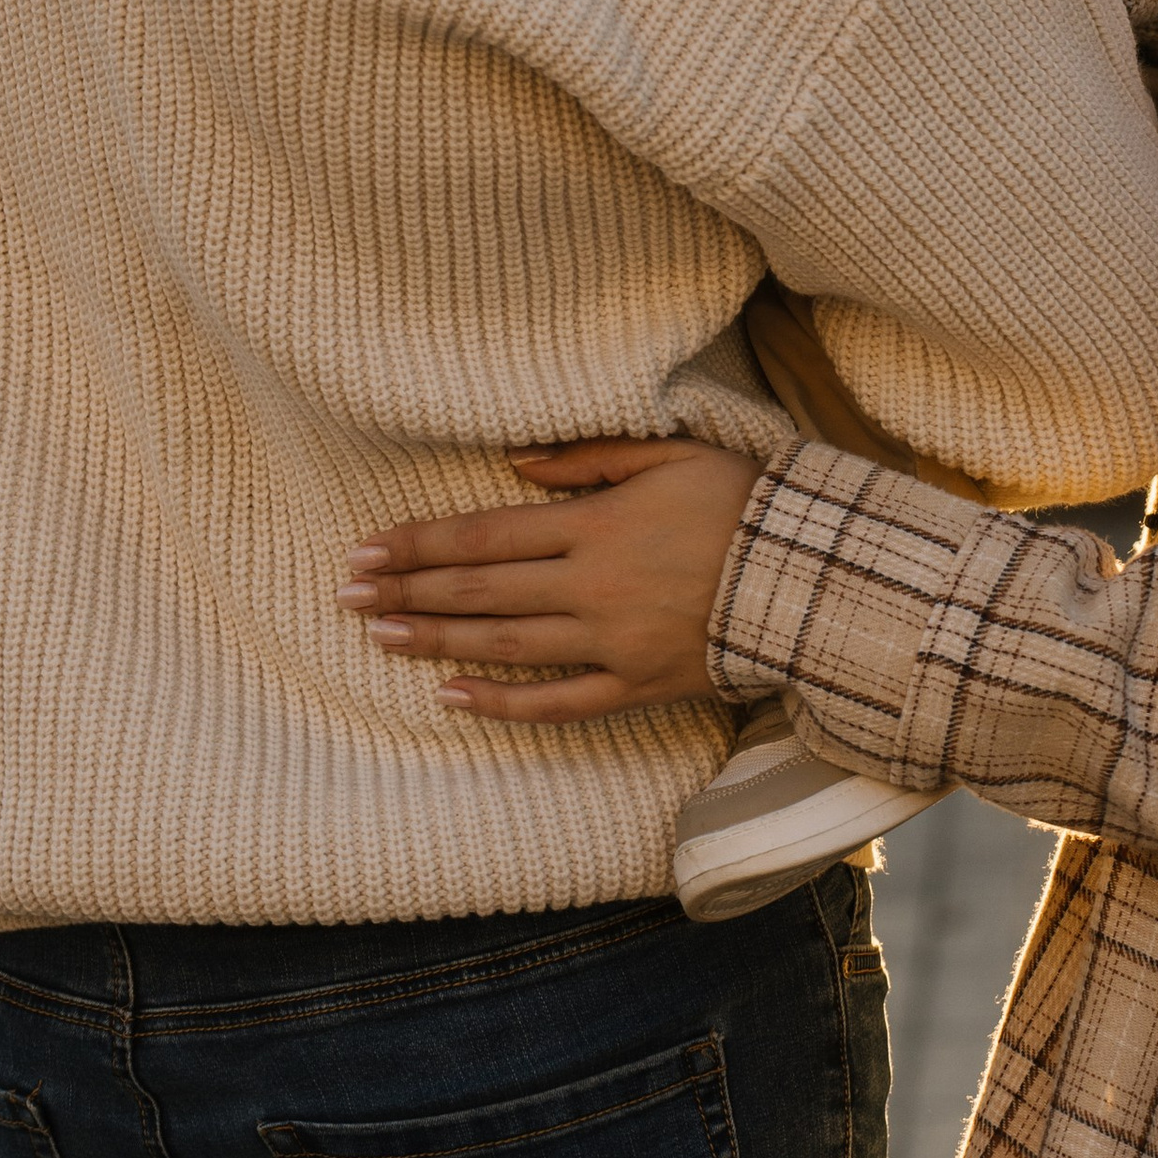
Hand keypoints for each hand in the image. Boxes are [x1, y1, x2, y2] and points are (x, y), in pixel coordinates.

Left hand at [339, 438, 762, 721]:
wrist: (811, 578)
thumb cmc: (743, 501)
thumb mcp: (672, 454)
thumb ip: (590, 458)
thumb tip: (516, 464)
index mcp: (597, 525)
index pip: (486, 534)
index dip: (420, 543)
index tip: (366, 549)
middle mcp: (592, 587)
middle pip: (480, 590)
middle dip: (408, 591)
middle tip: (345, 595)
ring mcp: (611, 644)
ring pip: (504, 647)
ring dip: (434, 642)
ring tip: (378, 638)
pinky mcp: (636, 687)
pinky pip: (557, 703)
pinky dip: (501, 702)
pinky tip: (452, 696)